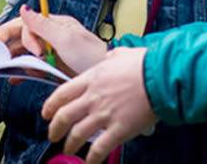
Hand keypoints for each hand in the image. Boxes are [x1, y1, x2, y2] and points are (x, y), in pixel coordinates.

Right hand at [0, 7, 107, 77]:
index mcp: (54, 25)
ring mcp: (50, 53)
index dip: (17, 32)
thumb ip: (43, 25)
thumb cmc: (89, 55)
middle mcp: (49, 37)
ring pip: (24, 52)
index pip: (27, 22)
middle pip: (22, 36)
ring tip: (7, 68)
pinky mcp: (51, 68)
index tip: (16, 46)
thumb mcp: (66, 38)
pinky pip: (31, 67)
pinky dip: (21, 72)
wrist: (103, 79)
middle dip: (10, 44)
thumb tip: (24, 9)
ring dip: (14, 59)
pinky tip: (14, 78)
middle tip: (3, 57)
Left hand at [42, 47, 157, 163]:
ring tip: (67, 149)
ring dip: (69, 145)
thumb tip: (109, 57)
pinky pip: (99, 149)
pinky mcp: (118, 130)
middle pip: (64, 116)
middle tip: (52, 134)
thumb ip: (110, 58)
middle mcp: (93, 97)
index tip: (46, 113)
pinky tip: (88, 162)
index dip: (50, 106)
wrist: (160, 76)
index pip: (62, 93)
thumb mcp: (120, 54)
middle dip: (54, 128)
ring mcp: (104, 114)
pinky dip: (91, 159)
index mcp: (92, 78)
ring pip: (77, 134)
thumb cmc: (144, 63)